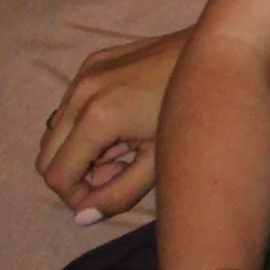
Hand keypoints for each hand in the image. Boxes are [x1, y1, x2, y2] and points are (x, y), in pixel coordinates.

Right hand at [35, 28, 190, 219]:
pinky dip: (84, 123)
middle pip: (46, 155)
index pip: (56, 176)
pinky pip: (70, 104)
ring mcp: (86, 72)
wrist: (222, 52)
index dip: (77, 196)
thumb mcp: (159, 162)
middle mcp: (81, 91)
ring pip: (55, 131)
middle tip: (120, 169)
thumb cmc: (196, 113)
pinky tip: (125, 121)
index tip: (112, 189)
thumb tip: (82, 216)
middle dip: (76, 173)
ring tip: (126, 145)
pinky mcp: (94, 60)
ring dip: (80, 149)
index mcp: (96, 117)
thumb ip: (118, 194)